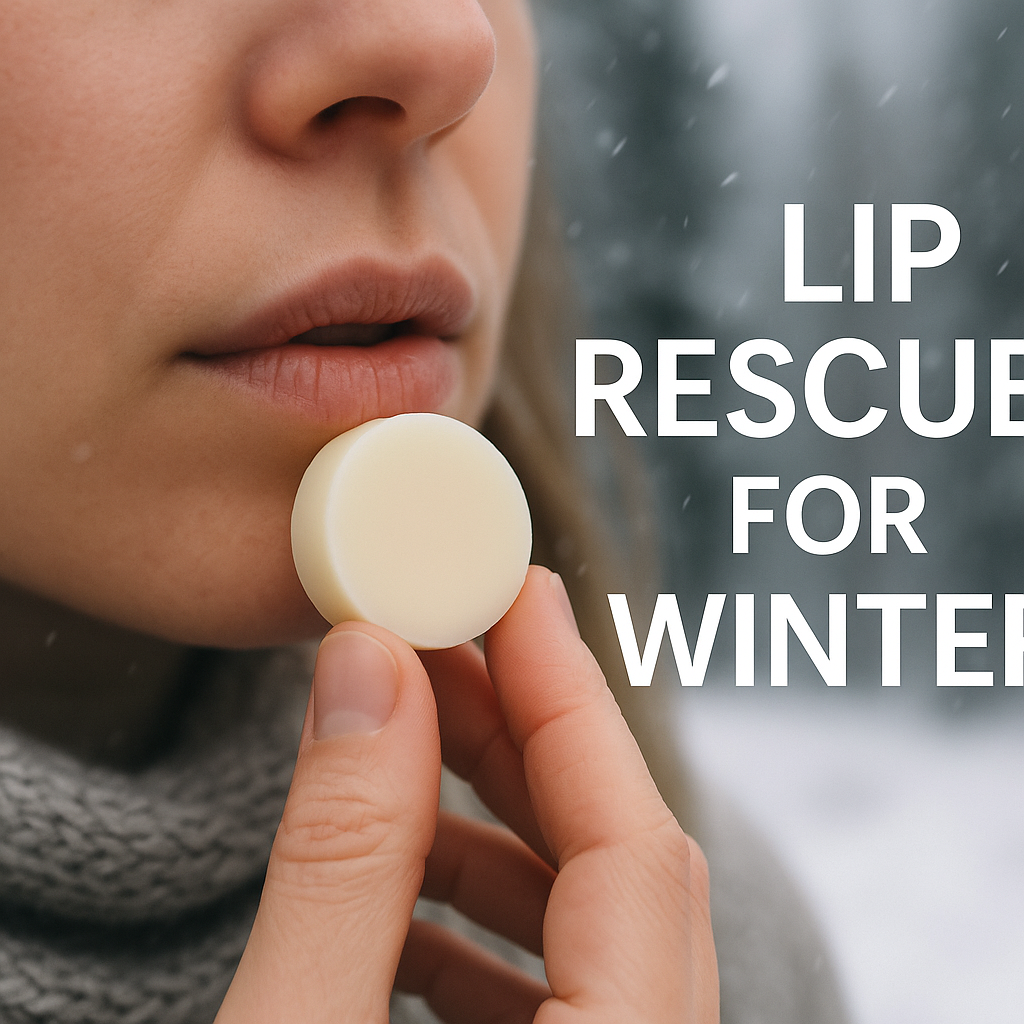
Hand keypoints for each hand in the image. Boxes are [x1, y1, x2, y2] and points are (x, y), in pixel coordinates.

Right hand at [215, 566, 718, 1022]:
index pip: (634, 848)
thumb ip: (344, 862)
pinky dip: (477, 931)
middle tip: (435, 651)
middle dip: (521, 746)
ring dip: (491, 836)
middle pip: (622, 873)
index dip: (569, 699)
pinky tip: (397, 904)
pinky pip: (558, 998)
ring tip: (392, 759)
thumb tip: (369, 669)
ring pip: (591, 933)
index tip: (514, 589)